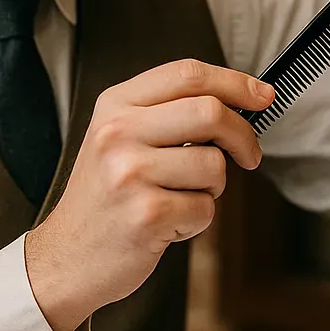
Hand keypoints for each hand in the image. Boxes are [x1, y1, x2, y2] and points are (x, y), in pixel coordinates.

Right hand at [24, 59, 274, 330]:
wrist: (66, 256)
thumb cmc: (106, 197)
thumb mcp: (119, 138)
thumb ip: (168, 113)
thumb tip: (241, 103)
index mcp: (114, 105)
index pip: (187, 74)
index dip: (235, 82)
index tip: (263, 95)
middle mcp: (117, 133)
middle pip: (210, 111)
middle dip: (242, 136)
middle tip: (249, 156)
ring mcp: (130, 174)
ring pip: (214, 165)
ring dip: (212, 189)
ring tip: (178, 199)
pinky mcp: (146, 214)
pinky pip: (206, 209)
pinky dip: (197, 221)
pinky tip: (166, 225)